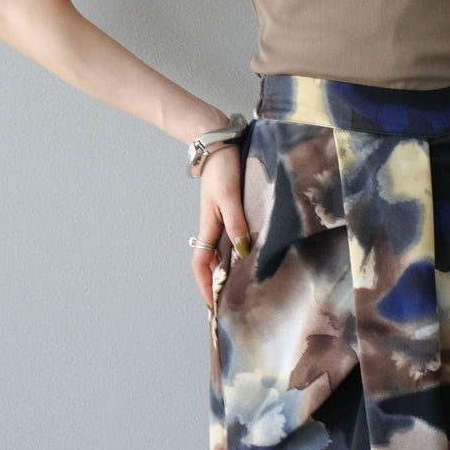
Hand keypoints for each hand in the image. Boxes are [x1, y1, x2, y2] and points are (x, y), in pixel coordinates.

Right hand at [190, 144, 250, 307]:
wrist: (218, 143)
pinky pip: (229, 237)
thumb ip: (237, 223)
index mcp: (208, 226)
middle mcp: (212, 226)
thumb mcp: (230, 197)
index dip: (204, 285)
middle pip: (210, 262)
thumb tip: (243, 252)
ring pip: (220, 251)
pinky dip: (235, 251)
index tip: (212, 305)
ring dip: (227, 269)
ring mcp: (219, 219)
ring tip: (242, 286)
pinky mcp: (228, 210)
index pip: (201, 264)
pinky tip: (249, 255)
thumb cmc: (223, 168)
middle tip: (230, 304)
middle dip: (216, 283)